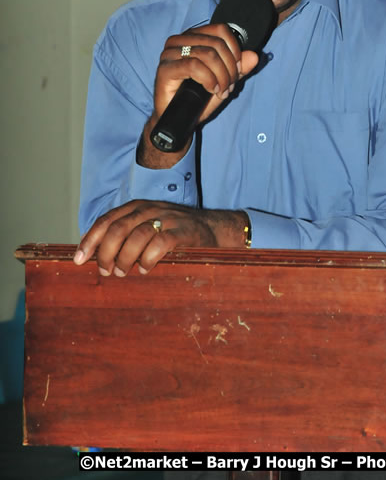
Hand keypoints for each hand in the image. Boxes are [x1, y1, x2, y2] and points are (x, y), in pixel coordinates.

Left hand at [73, 199, 246, 275]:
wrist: (213, 228)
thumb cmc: (174, 232)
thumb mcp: (147, 226)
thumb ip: (125, 234)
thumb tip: (94, 254)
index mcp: (137, 206)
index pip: (107, 220)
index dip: (90, 240)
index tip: (78, 260)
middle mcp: (150, 209)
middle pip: (118, 228)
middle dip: (105, 252)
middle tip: (105, 271)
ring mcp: (167, 219)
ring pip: (137, 235)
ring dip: (125, 258)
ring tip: (123, 272)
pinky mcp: (183, 231)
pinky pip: (160, 243)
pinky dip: (148, 258)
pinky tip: (145, 269)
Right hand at [138, 23, 258, 167]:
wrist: (178, 120)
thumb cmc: (197, 98)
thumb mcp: (224, 81)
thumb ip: (239, 68)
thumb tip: (254, 56)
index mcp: (193, 37)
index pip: (220, 30)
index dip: (235, 50)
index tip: (238, 70)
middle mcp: (179, 41)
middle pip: (216, 43)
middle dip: (229, 68)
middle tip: (229, 86)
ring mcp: (169, 53)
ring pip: (207, 54)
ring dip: (221, 76)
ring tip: (221, 90)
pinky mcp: (165, 68)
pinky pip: (194, 66)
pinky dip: (208, 79)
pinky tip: (211, 89)